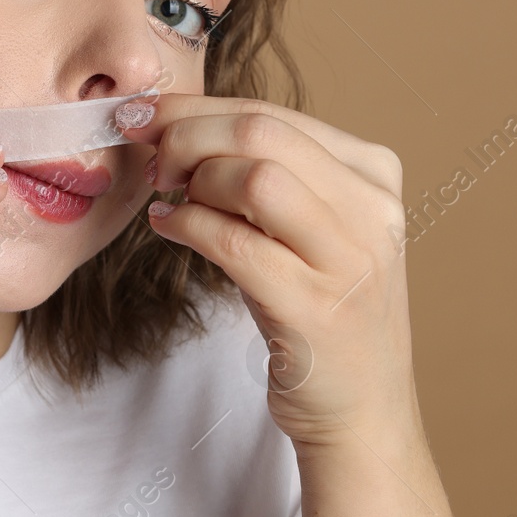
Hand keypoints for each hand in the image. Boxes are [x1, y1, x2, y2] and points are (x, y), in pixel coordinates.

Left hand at [115, 94, 417, 449]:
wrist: (362, 409)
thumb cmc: (319, 312)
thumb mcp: (312, 229)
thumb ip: (268, 175)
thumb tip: (174, 128)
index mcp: (374, 176)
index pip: (273, 113)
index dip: (196, 107)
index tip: (141, 113)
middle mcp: (373, 210)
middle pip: (262, 132)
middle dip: (186, 135)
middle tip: (149, 160)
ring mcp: (350, 260)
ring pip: (255, 178)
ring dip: (192, 182)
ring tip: (169, 199)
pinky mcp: (315, 308)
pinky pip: (235, 242)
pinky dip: (188, 225)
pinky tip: (168, 227)